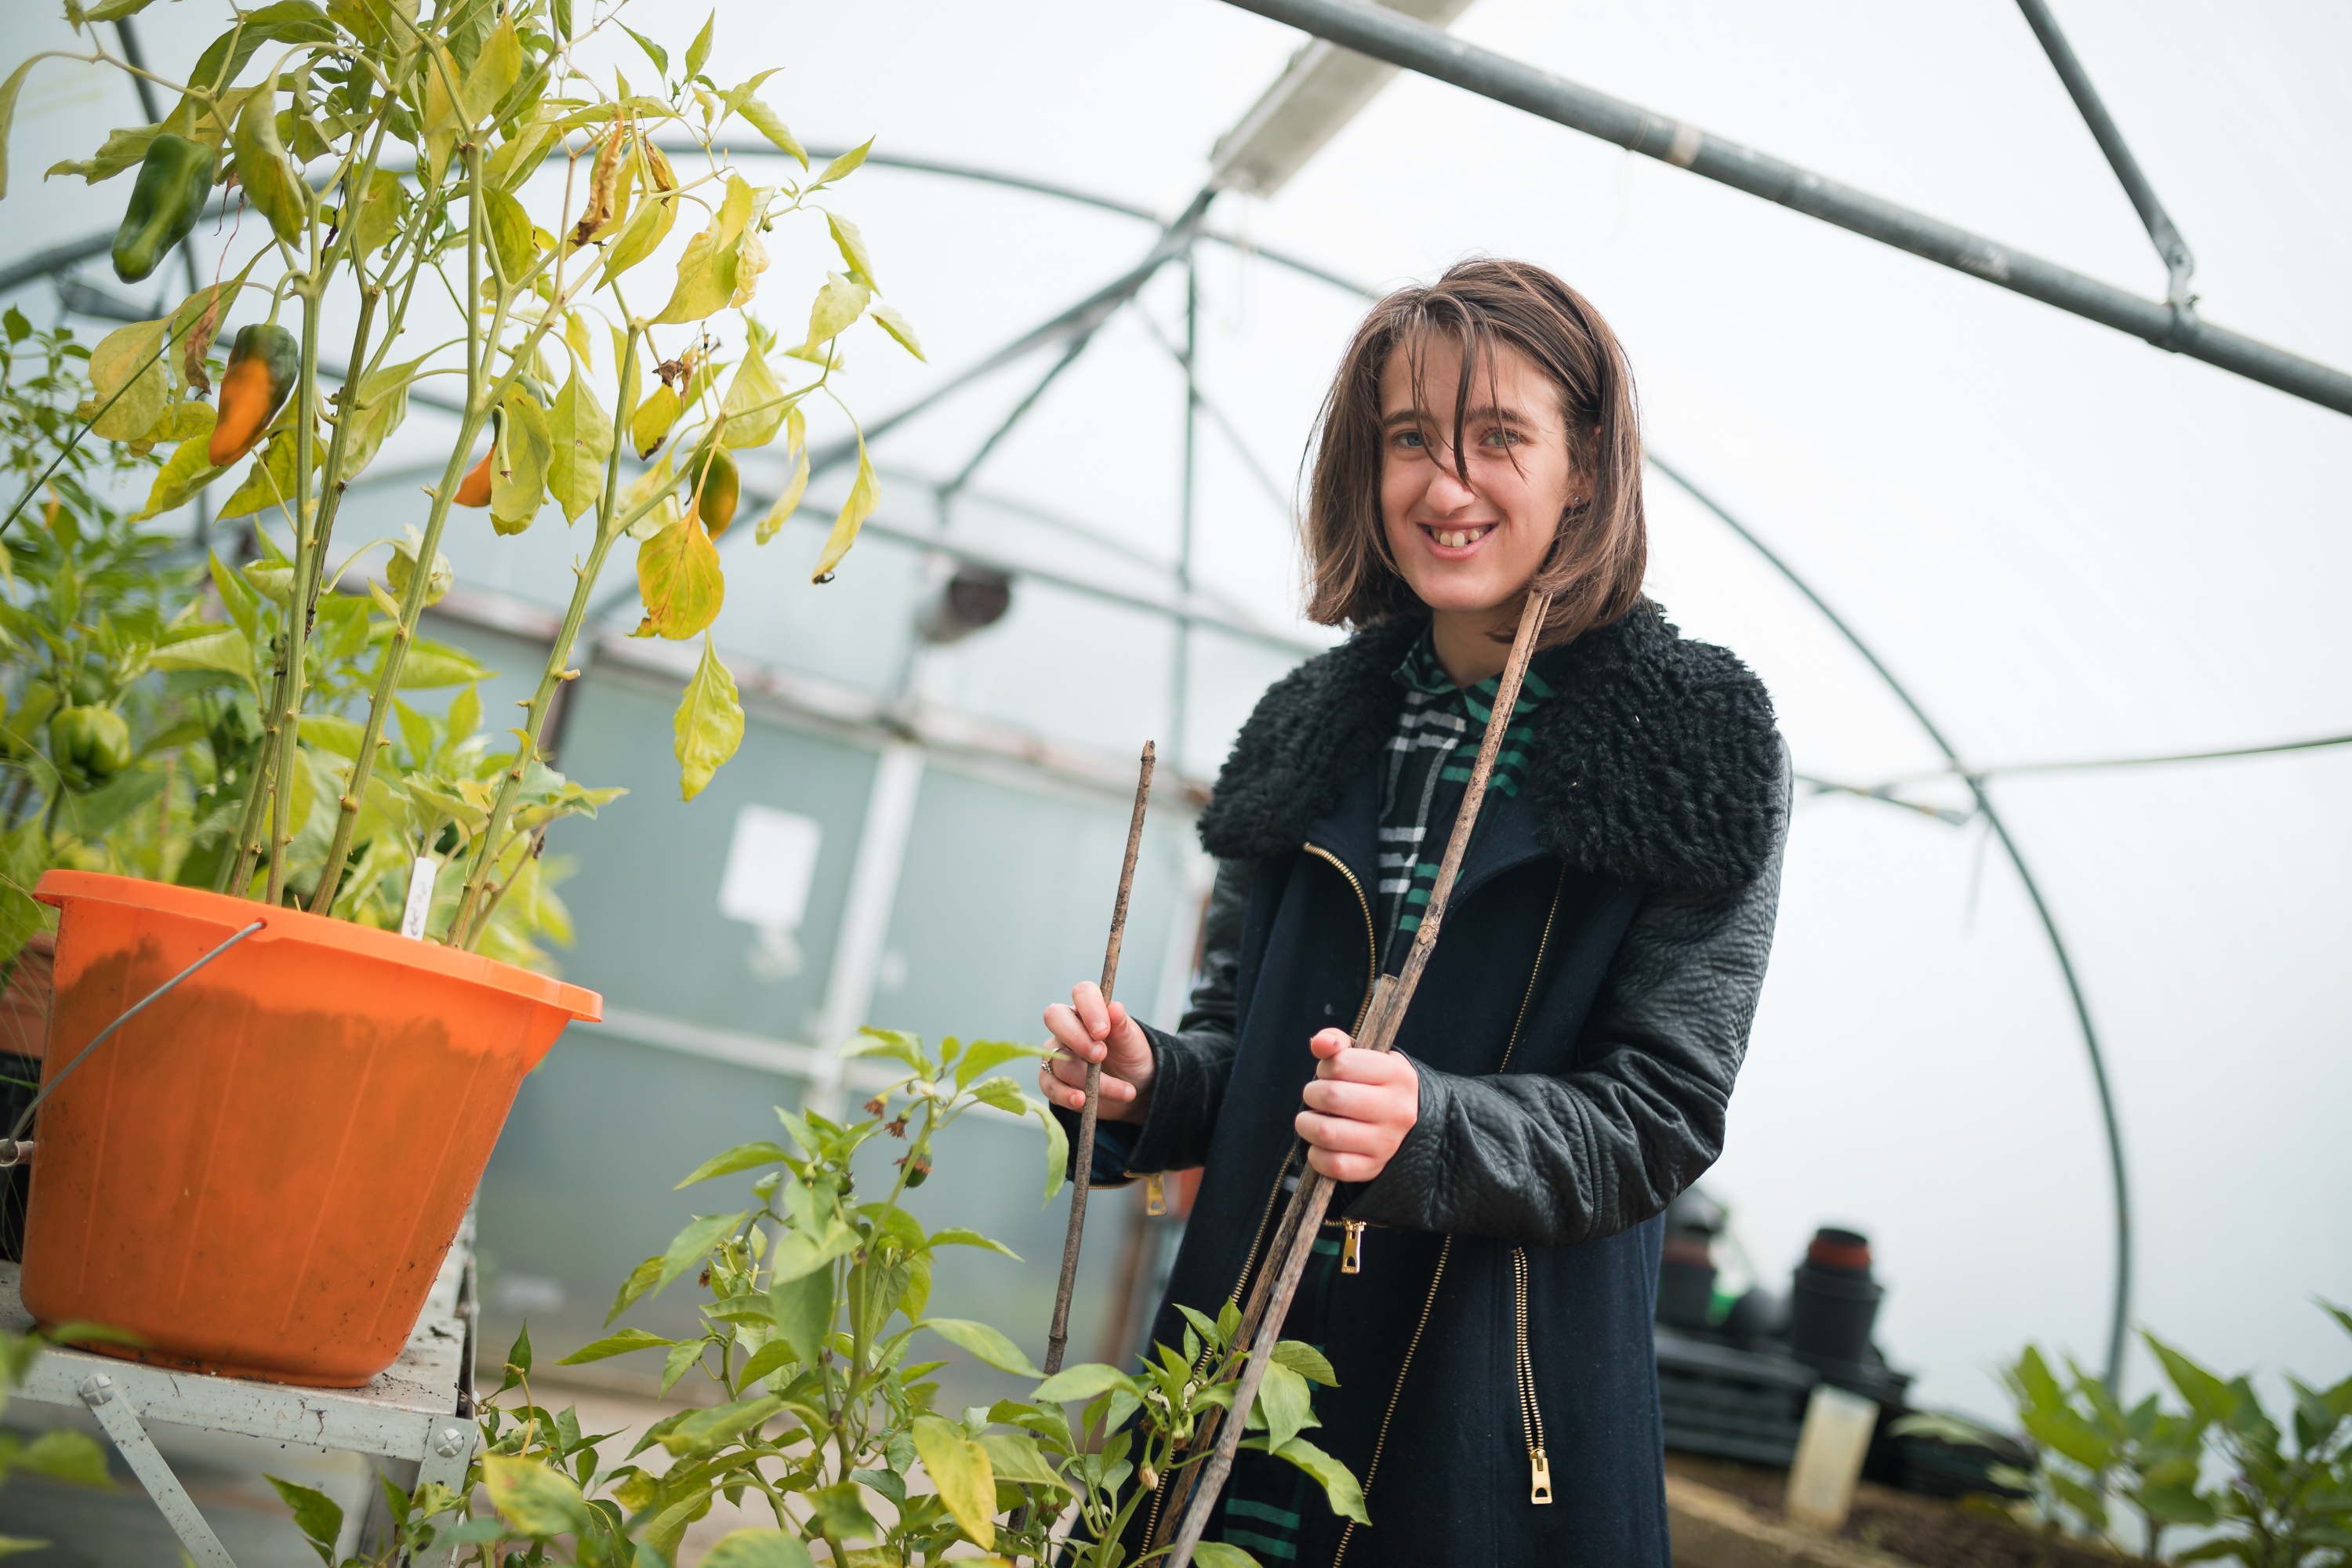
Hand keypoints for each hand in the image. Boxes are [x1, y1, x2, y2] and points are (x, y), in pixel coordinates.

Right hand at [1039, 981, 1155, 1124]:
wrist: (1134, 1090)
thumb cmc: (1132, 1059)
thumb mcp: (1134, 1044)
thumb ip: (1123, 1027)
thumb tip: (1115, 1007)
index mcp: (1090, 1010)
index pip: (1082, 993)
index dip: (1090, 1009)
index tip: (1104, 1031)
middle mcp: (1069, 1027)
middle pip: (1055, 1017)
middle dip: (1077, 1037)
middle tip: (1100, 1056)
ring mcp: (1057, 1053)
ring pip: (1060, 1060)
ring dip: (1090, 1079)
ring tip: (1124, 1092)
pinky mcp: (1052, 1080)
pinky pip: (1050, 1085)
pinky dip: (1066, 1095)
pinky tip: (1082, 1100)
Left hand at [1295, 1028, 1418, 1182]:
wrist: (1410, 1126)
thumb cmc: (1375, 1085)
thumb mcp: (1366, 1058)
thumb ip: (1337, 1043)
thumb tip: (1319, 1043)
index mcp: (1397, 1075)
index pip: (1340, 1064)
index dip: (1325, 1067)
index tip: (1329, 1074)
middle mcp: (1397, 1110)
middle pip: (1332, 1097)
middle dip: (1312, 1094)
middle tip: (1316, 1096)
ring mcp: (1387, 1142)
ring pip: (1327, 1133)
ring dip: (1307, 1124)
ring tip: (1312, 1119)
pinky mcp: (1374, 1167)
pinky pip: (1332, 1165)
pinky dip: (1316, 1154)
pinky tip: (1320, 1144)